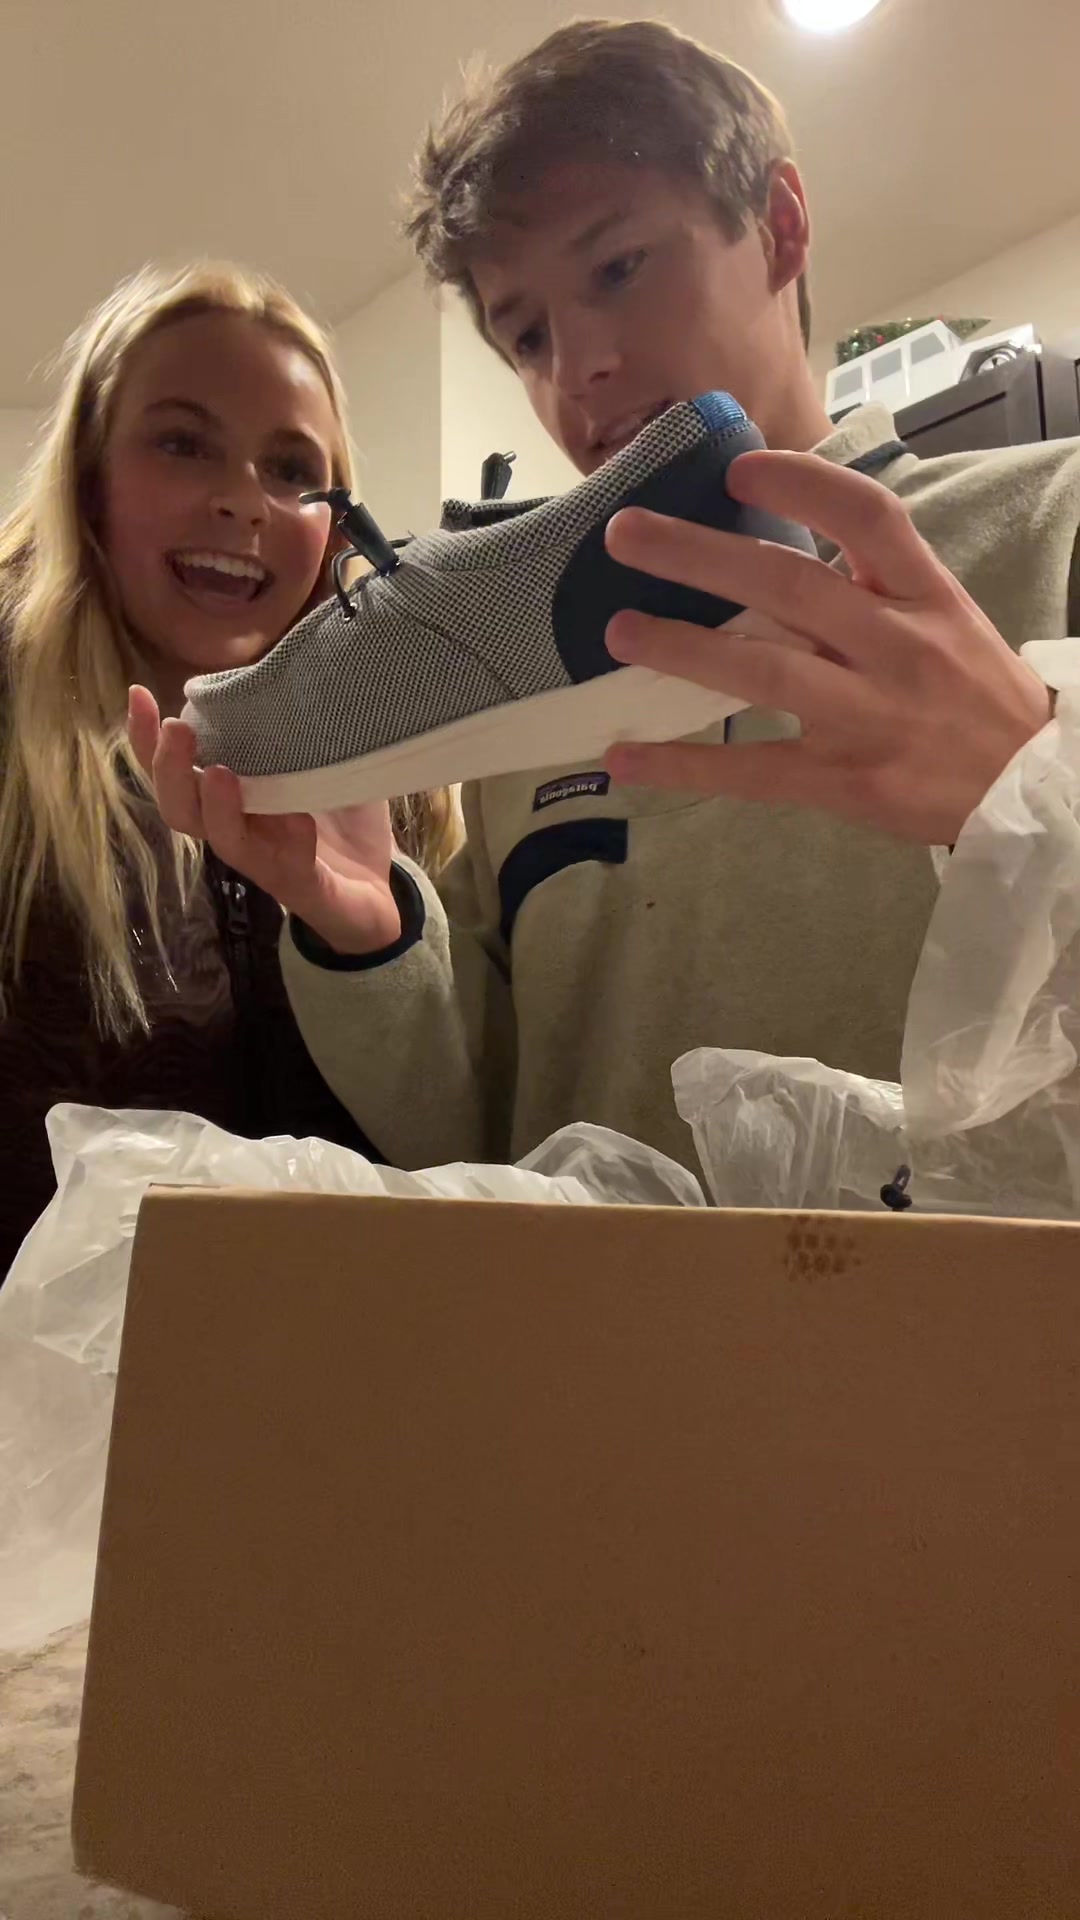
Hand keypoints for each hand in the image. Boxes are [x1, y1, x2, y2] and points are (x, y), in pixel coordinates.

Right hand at [127, 686, 400, 954]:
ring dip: (213, 806)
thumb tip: (301, 662)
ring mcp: (266, 861)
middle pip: (180, 807)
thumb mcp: (328, 763)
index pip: (175, 770)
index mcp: (232, 798)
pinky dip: (290, 840)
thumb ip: (307, 726)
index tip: (137, 693)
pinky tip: (298, 819)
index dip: (147, 738)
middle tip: (175, 728)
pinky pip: (287, 866)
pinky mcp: (301, 885)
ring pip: (221, 839)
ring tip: (218, 772)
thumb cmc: (343, 825)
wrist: (377, 893)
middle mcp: (237, 829)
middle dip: (168, 768)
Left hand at [603, 450, 1051, 844]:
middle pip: (789, 585)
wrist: (1031, 789)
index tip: (736, 470)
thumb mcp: (945, 617)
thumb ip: (874, 582)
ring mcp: (867, 716)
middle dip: (700, 555)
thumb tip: (774, 544)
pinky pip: (752, 771)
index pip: (867, 516)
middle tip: (624, 535)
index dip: (800, 485)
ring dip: (683, 649)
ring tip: (617, 631)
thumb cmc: (974, 693)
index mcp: (925, 595)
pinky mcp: (843, 782)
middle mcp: (895, 647)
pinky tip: (624, 759)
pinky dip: (684, 765)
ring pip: (763, 672)